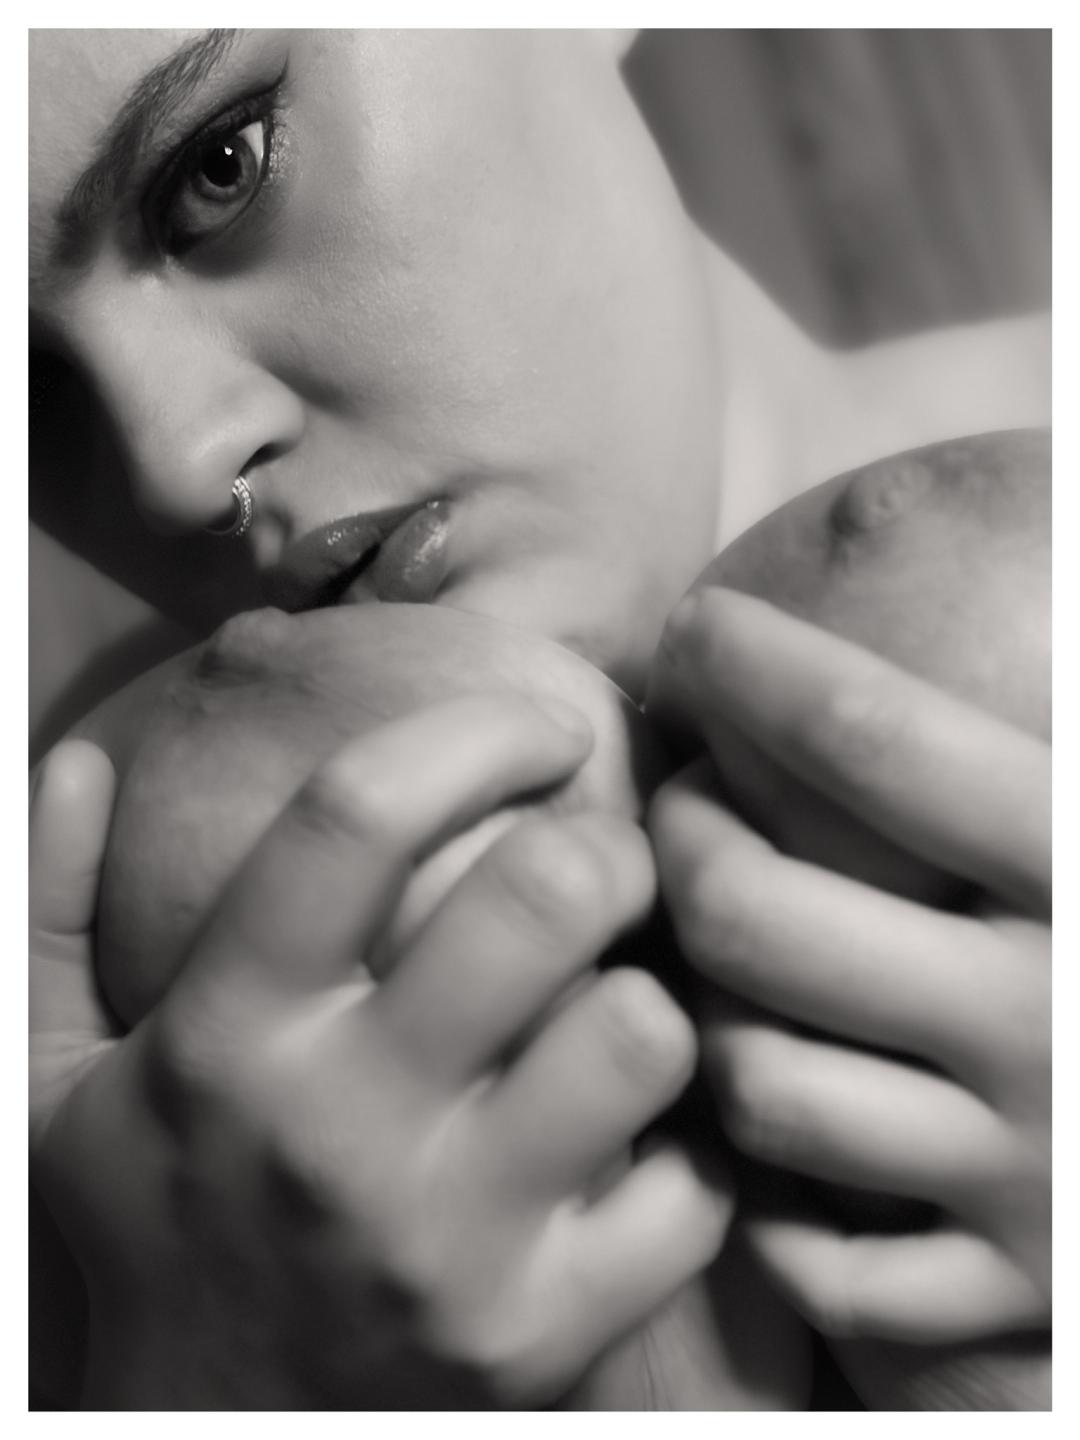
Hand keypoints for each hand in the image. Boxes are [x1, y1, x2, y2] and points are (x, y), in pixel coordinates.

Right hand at [30, 701, 728, 1409]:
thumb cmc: (149, 1230)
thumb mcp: (47, 1078)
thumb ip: (46, 909)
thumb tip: (81, 758)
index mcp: (228, 1035)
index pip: (358, 817)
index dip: (473, 734)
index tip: (543, 730)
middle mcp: (342, 1127)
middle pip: (542, 899)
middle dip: (607, 848)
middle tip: (606, 862)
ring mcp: (450, 1240)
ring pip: (638, 1033)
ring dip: (653, 992)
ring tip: (621, 997)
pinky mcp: (538, 1336)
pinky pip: (691, 1191)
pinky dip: (688, 1148)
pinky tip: (638, 1137)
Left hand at [646, 588, 1048, 1359]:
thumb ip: (1020, 772)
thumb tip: (950, 543)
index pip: (886, 740)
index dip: (763, 665)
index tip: (702, 628)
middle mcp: (1053, 1023)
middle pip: (756, 914)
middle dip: (682, 848)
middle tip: (680, 812)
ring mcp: (1027, 1173)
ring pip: (756, 1083)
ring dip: (709, 1022)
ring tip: (719, 973)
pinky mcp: (1009, 1295)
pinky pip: (815, 1260)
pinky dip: (775, 1205)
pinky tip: (785, 1133)